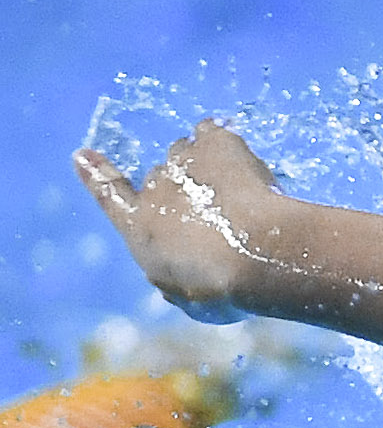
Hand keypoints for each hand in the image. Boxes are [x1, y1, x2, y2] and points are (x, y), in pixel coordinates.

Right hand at [73, 119, 290, 325]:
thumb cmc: (221, 286)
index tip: (83, 155)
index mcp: (138, 225)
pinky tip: (237, 153)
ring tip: (235, 190)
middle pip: (161, 177)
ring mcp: (184, 161)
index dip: (96, 175)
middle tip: (217, 212)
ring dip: (202, 166)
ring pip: (186, 153)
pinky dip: (219, 140)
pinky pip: (211, 132)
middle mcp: (154, 187)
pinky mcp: (218, 146)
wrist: (254, 252)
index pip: (110, 196)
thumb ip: (176, 277)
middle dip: (183, 190)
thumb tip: (179, 273)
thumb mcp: (188, 295)